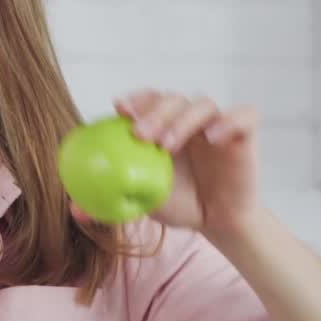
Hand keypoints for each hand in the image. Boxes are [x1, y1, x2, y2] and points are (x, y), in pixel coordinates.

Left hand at [114, 89, 259, 234]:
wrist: (217, 221)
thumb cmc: (178, 204)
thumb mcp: (141, 202)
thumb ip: (110, 199)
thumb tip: (75, 208)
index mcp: (163, 126)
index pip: (149, 100)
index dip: (135, 99)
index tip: (120, 109)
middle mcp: (189, 119)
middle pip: (172, 99)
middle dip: (153, 112)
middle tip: (140, 134)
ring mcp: (217, 123)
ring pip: (202, 104)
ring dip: (182, 120)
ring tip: (167, 145)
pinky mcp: (244, 134)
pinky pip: (243, 116)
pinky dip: (228, 121)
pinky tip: (213, 137)